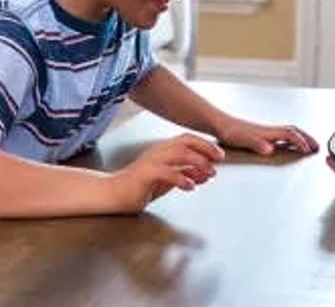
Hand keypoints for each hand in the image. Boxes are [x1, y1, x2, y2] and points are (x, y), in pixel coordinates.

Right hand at [108, 133, 225, 211]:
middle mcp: (158, 151)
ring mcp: (151, 161)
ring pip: (178, 154)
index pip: (187, 140)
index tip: (220, 155)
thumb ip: (186, 174)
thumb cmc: (140, 187)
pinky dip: (181, 178)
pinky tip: (191, 186)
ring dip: (197, 162)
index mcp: (163, 150)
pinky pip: (166, 172)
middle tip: (219, 160)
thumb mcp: (168, 180)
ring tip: (209, 174)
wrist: (114, 194)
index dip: (205, 145)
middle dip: (205, 149)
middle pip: (185, 142)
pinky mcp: (145, 174)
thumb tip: (206, 174)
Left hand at [215, 116, 318, 155]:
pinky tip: (287, 145)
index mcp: (267, 132)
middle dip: (307, 139)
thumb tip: (270, 149)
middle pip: (293, 132)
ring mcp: (265, 132)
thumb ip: (257, 144)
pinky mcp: (260, 135)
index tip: (309, 151)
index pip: (290, 135)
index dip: (301, 142)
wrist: (218, 124)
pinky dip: (290, 139)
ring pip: (288, 133)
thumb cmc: (228, 131)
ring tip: (308, 146)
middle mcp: (268, 131)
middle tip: (317, 147)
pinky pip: (281, 136)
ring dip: (300, 138)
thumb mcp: (242, 139)